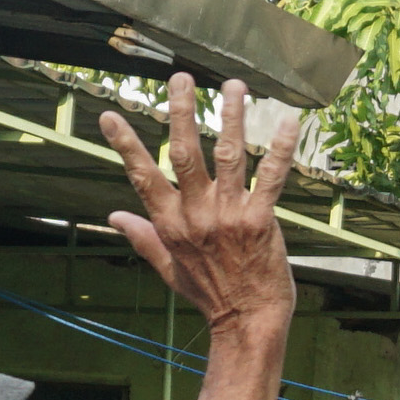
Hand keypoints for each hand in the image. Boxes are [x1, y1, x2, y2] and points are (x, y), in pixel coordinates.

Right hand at [100, 75, 295, 338]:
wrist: (248, 320)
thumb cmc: (209, 293)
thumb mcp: (168, 268)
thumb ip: (142, 237)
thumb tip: (113, 216)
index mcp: (170, 224)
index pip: (142, 177)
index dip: (126, 144)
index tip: (110, 114)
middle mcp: (197, 215)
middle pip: (186, 154)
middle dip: (183, 113)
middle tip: (180, 78)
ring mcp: (230, 216)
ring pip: (229, 156)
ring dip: (233, 117)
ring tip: (234, 86)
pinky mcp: (261, 221)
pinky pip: (272, 178)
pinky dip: (282, 149)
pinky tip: (289, 121)